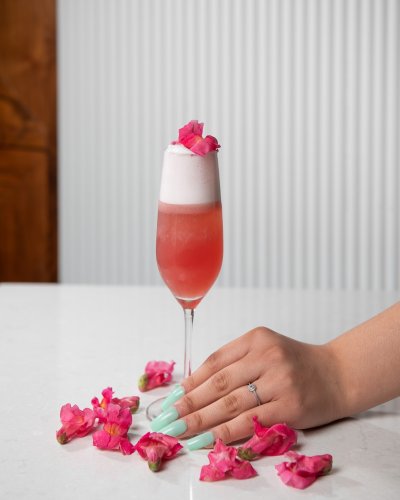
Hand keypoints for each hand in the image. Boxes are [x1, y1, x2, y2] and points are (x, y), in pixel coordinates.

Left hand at [173, 327, 342, 443]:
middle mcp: (266, 356)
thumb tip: (194, 387)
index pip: (215, 362)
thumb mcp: (265, 350)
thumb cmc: (297, 364)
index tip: (173, 398)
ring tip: (180, 431)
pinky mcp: (290, 406)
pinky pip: (250, 422)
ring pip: (230, 404)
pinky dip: (225, 432)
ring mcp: (279, 381)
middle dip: (189, 403)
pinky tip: (207, 439)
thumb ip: (235, 362)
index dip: (191, 382)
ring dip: (201, 420)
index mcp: (256, 339)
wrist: (337, 374)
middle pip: (218, 384)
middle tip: (167, 418)